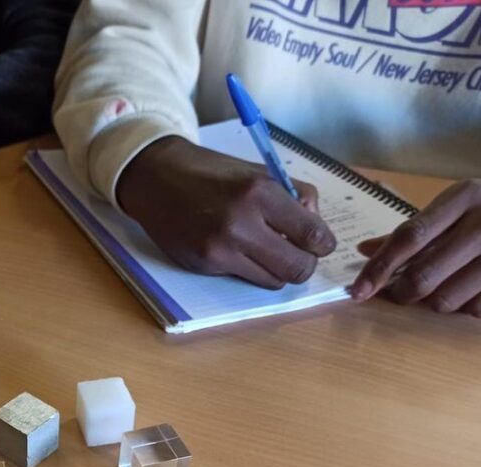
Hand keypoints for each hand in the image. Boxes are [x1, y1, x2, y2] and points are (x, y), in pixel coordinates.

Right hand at [116, 136, 336, 288]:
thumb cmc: (211, 173)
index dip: (323, 244)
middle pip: (298, 267)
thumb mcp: (258, 172)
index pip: (313, 234)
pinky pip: (246, 278)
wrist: (158, 179)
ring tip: (267, 252)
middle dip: (304, 264)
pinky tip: (238, 251)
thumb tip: (315, 228)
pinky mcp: (206, 263)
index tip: (319, 244)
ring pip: (274, 280)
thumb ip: (293, 197)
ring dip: (278, 270)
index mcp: (261, 191)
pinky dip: (250, 269)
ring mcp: (222, 247)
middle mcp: (242, 222)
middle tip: (298, 254)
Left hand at [351, 179, 480, 316]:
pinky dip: (468, 306)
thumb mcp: (462, 204)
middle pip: (423, 276)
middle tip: (400, 293)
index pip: (409, 237)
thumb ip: (415, 229)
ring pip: (447, 299)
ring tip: (445, 286)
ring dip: (435, 302)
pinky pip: (478, 309)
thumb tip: (365, 250)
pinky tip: (475, 289)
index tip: (357, 290)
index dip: (379, 268)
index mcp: (465, 197)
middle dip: (402, 293)